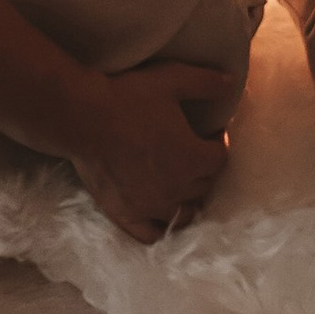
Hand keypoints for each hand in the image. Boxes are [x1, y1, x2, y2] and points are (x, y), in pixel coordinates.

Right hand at [69, 61, 234, 240]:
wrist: (84, 117)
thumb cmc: (129, 97)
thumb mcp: (172, 79)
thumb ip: (206, 82)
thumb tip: (230, 82)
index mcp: (193, 159)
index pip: (220, 159)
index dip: (217, 142)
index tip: (208, 132)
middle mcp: (177, 189)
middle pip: (204, 185)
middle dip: (203, 168)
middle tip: (191, 151)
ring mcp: (151, 207)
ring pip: (183, 213)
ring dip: (187, 198)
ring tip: (177, 180)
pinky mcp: (126, 215)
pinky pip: (152, 234)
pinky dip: (160, 226)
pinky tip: (159, 213)